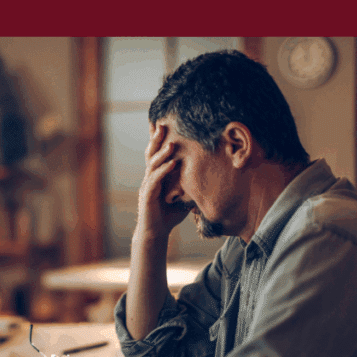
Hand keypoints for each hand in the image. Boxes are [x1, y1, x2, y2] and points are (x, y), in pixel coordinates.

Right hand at [136, 124, 192, 240]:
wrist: (156, 233)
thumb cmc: (170, 214)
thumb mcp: (184, 195)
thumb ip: (191, 183)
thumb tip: (210, 173)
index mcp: (157, 175)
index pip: (157, 153)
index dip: (159, 139)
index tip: (164, 122)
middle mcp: (149, 177)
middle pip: (151, 154)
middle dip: (156, 139)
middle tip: (163, 124)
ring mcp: (147, 186)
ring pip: (152, 165)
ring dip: (162, 153)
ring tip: (172, 143)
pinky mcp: (147, 196)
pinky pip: (155, 180)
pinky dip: (163, 170)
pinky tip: (172, 163)